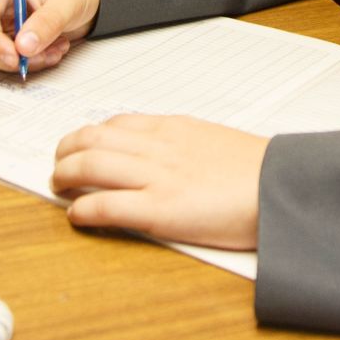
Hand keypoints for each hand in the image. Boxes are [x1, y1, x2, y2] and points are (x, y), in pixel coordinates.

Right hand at [0, 0, 100, 72]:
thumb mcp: (67, 1)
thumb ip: (46, 22)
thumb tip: (23, 47)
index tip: (14, 57)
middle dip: (9, 55)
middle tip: (41, 57)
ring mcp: (2, 22)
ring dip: (24, 61)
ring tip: (55, 50)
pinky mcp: (10, 38)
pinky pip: (10, 59)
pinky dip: (32, 62)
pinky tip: (54, 51)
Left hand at [52, 115, 265, 250]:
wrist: (281, 187)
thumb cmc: (256, 171)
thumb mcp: (214, 141)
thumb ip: (183, 145)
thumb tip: (163, 159)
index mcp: (173, 128)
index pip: (117, 123)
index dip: (89, 134)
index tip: (80, 144)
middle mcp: (157, 147)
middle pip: (92, 139)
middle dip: (66, 151)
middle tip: (58, 165)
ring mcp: (155, 178)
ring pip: (89, 165)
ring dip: (65, 175)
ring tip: (58, 186)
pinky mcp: (158, 210)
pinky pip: (105, 205)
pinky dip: (82, 209)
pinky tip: (76, 216)